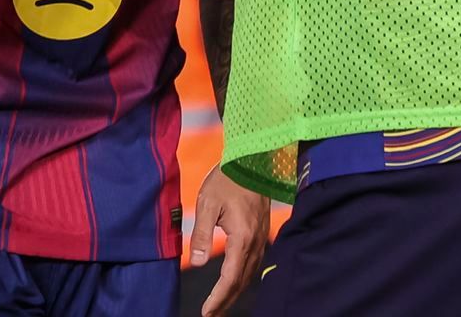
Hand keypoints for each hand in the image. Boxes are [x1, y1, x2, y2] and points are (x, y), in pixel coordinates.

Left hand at [190, 165, 269, 316]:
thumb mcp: (207, 203)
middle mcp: (256, 242)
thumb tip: (198, 262)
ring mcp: (262, 237)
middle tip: (211, 315)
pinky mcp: (262, 232)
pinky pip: (254, 262)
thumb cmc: (227, 179)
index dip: (219, 297)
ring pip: (250, 273)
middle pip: (242, 281)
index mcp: (243, 237)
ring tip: (220, 304)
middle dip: (226, 301)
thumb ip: (201, 233)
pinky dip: (243, 277)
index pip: (231, 278)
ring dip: (235, 291)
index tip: (206, 312)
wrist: (252, 159)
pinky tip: (234, 280)